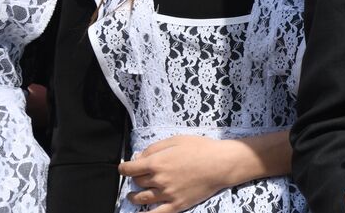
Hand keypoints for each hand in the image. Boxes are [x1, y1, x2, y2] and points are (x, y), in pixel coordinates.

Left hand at [119, 135, 244, 212]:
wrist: (221, 163)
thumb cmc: (200, 148)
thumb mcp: (175, 140)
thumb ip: (154, 148)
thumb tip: (139, 157)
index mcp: (156, 162)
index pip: (130, 169)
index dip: (124, 168)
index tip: (123, 168)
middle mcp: (158, 180)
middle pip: (137, 182)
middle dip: (135, 178)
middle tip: (139, 175)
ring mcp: (167, 194)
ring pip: (142, 198)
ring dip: (133, 197)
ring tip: (132, 196)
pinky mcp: (176, 205)